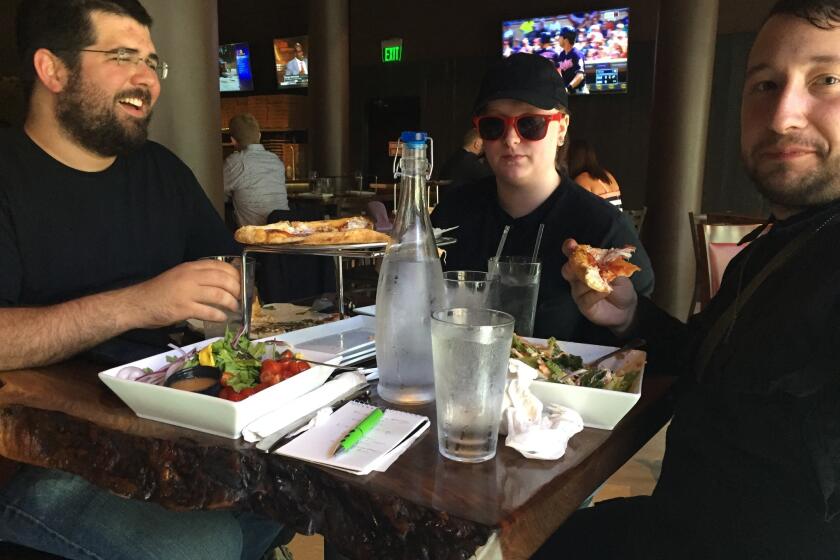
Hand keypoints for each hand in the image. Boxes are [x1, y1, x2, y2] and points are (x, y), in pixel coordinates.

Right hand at [126, 260, 241, 327]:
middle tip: (241, 298)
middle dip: (237, 289)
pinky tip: (222, 318)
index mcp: (190, 267)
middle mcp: (190, 277)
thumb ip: (198, 277)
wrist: (137, 303)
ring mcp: (187, 292)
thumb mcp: (179, 276)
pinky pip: (209, 312)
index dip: (235, 275)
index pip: (221, 266)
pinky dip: (219, 316)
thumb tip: (222, 283)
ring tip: (234, 308)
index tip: (242, 283)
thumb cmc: (159, 291)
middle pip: (224, 279)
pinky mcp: (184, 309)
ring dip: (231, 303)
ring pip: (220, 295)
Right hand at [561, 239, 637, 333]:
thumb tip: (602, 259)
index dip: (570, 249)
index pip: (574, 255)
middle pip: (567, 270)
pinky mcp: (583, 305)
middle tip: (583, 265)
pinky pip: (585, 298)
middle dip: (573, 265)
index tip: (571, 244)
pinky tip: (606, 291)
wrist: (626, 308)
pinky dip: (595, 294)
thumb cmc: (620, 287)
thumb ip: (609, 265)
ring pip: (578, 284)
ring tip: (606, 283)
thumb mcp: (619, 272)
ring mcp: (579, 292)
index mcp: (586, 266)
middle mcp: (578, 278)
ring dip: (591, 282)